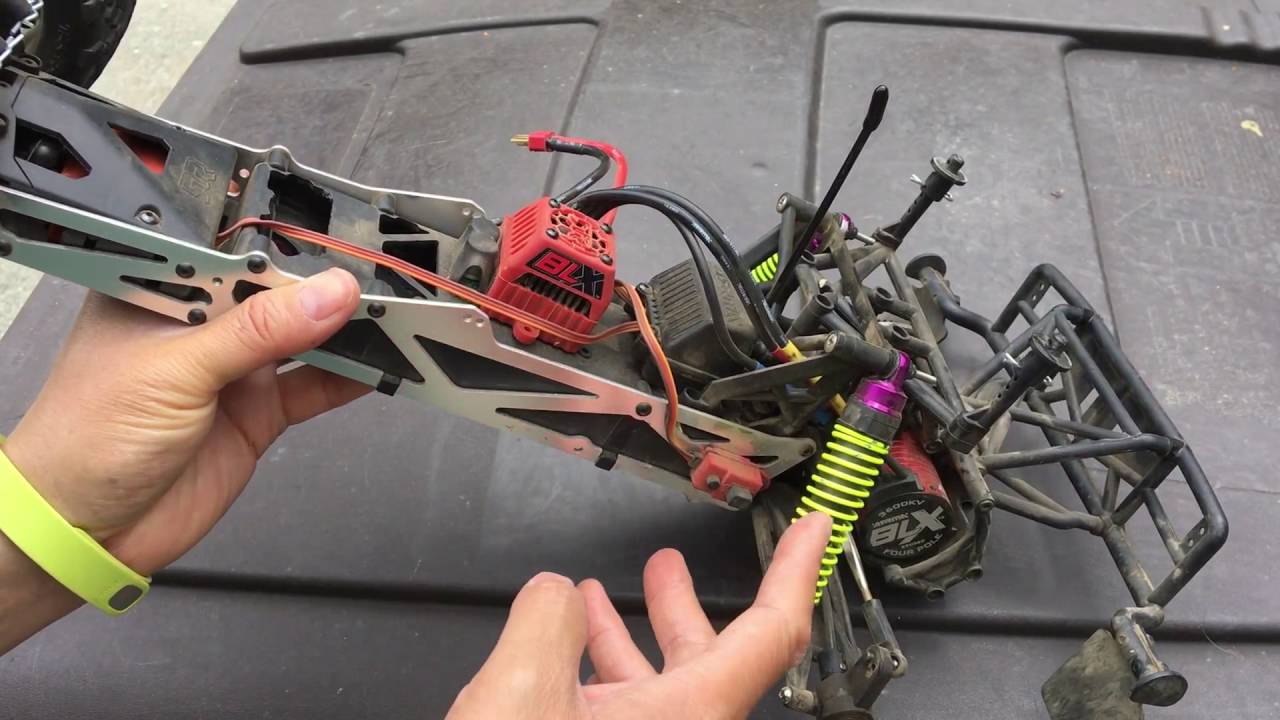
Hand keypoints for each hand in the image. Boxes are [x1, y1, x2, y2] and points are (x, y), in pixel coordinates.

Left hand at [3, 268, 365, 575]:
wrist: (85, 533)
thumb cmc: (89, 438)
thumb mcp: (177, 369)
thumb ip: (259, 331)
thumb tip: (332, 293)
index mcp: (166, 291)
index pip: (239, 253)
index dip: (291, 245)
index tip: (348, 242)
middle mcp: (202, 324)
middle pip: (280, 293)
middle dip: (330, 289)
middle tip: (386, 282)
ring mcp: (233, 371)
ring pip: (305, 339)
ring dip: (347, 333)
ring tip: (398, 320)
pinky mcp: (258, 414)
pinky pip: (315, 388)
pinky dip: (350, 379)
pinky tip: (383, 365)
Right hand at [447, 511, 831, 719]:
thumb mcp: (521, 692)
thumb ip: (546, 620)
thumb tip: (554, 597)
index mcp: (691, 719)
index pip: (772, 632)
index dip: (798, 572)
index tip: (815, 530)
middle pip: (705, 658)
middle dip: (683, 602)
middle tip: (672, 561)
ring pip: (653, 690)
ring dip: (627, 635)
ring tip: (600, 593)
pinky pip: (616, 715)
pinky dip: (592, 673)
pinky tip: (557, 653)